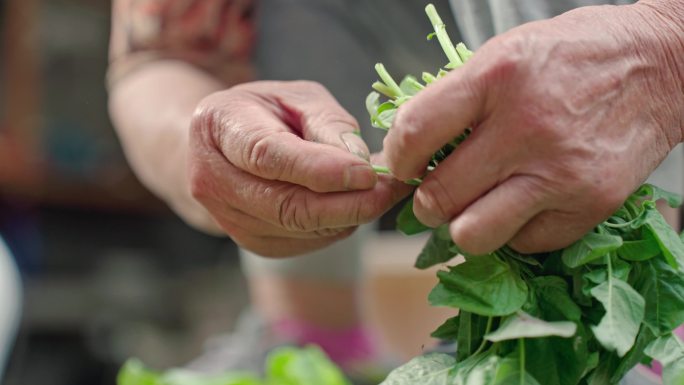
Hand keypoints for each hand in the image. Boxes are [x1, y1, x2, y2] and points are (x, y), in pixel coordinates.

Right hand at [190, 81, 410, 255]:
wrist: (229, 147)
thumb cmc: (270, 112)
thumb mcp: (299, 98)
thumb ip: (328, 124)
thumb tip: (360, 162)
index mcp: (219, 126)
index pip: (267, 155)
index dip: (319, 169)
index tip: (366, 173)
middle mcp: (213, 179)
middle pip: (285, 205)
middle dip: (345, 204)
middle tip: (389, 191)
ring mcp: (229, 218)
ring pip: (298, 229)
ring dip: (348, 216)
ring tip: (381, 193)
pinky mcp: (252, 243)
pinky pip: (304, 242)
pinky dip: (337, 227)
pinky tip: (352, 205)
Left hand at [384, 4, 683, 254]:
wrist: (659, 66)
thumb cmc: (572, 57)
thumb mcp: (505, 53)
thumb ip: (455, 99)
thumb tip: (407, 148)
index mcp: (497, 78)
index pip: (415, 133)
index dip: (396, 159)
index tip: (402, 166)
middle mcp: (527, 128)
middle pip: (439, 196)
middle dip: (426, 202)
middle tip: (436, 193)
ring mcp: (560, 173)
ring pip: (473, 235)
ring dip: (463, 226)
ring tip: (474, 206)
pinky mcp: (589, 205)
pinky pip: (523, 243)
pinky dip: (514, 230)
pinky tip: (522, 203)